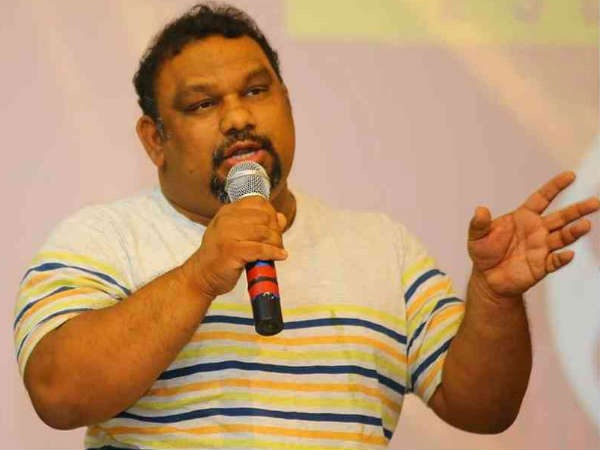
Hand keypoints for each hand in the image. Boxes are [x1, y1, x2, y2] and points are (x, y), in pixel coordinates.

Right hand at [182, 196, 287, 298]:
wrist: (201, 275)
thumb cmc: (221, 255)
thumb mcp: (238, 234)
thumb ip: (259, 224)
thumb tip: (282, 218)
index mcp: (228, 211)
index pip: (258, 202)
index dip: (272, 214)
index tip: (274, 227)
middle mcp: (226, 219)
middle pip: (265, 217)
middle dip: (276, 230)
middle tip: (277, 242)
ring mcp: (227, 234)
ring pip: (265, 232)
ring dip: (276, 243)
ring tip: (278, 250)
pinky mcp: (231, 251)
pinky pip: (261, 249)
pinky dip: (274, 253)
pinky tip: (280, 256)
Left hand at [467, 171, 598, 297]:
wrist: (488, 279)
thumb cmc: (484, 253)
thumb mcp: (476, 236)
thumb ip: (479, 223)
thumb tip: (479, 210)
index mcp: (523, 217)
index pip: (542, 198)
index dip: (555, 187)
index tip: (570, 176)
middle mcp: (537, 230)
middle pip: (561, 217)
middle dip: (577, 209)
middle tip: (594, 202)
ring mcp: (541, 247)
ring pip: (562, 237)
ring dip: (574, 232)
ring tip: (585, 225)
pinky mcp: (542, 265)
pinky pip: (555, 261)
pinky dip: (562, 258)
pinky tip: (568, 254)